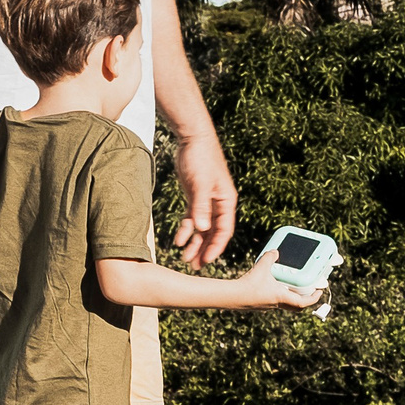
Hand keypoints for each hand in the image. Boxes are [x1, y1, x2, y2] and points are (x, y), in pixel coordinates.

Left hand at [171, 132, 237, 268]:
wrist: (192, 139)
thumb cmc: (201, 158)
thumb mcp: (199, 183)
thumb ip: (200, 206)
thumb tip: (201, 229)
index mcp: (226, 201)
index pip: (224, 230)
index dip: (215, 247)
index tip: (206, 261)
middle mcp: (219, 204)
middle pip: (213, 233)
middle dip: (204, 250)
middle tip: (195, 266)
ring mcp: (207, 201)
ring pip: (203, 228)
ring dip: (195, 243)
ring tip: (185, 258)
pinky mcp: (196, 198)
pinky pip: (192, 219)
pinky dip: (186, 230)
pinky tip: (179, 240)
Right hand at [237, 253, 325, 309]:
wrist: (233, 297)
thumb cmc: (249, 285)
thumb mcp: (262, 267)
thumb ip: (270, 258)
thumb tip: (275, 251)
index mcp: (281, 298)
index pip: (303, 303)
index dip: (314, 298)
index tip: (319, 291)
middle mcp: (277, 304)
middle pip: (296, 306)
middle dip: (304, 298)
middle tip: (309, 289)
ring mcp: (268, 306)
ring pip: (285, 303)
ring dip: (291, 295)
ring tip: (291, 284)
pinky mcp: (260, 304)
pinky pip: (274, 300)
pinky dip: (278, 293)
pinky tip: (273, 284)